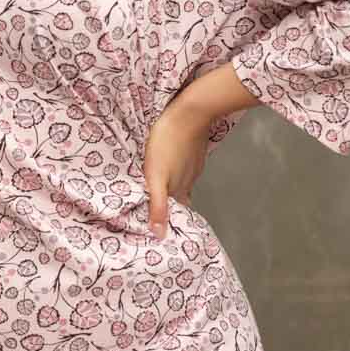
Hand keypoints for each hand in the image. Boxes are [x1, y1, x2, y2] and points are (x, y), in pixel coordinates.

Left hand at [143, 98, 212, 238]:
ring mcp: (193, 165)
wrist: (189, 114)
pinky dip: (178, 170)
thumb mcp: (155, 177)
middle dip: (170, 204)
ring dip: (173, 186)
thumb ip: (157, 206)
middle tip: (158, 207)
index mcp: (179, 189)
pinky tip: (171, 165)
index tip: (161, 224)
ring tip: (161, 188)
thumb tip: (159, 235)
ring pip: (183, 181)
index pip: (175, 211)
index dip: (168, 218)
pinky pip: (185, 166)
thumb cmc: (167, 144)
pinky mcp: (194, 151)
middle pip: (179, 198)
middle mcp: (189, 180)